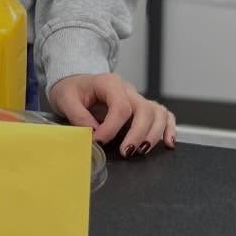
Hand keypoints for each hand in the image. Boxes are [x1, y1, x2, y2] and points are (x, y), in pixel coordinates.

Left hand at [48, 73, 175, 155]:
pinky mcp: (142, 109)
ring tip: (141, 151)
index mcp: (110, 83)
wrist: (76, 85)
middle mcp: (128, 90)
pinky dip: (169, 128)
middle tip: (125, 152)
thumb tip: (93, 133)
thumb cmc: (72, 91)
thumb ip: (78, 116)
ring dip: (153, 134)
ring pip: (157, 113)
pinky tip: (168, 143)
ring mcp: (137, 98)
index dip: (112, 128)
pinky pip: (164, 115)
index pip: (120, 106)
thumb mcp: (66, 99)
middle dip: (137, 134)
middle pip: (144, 109)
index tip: (99, 141)